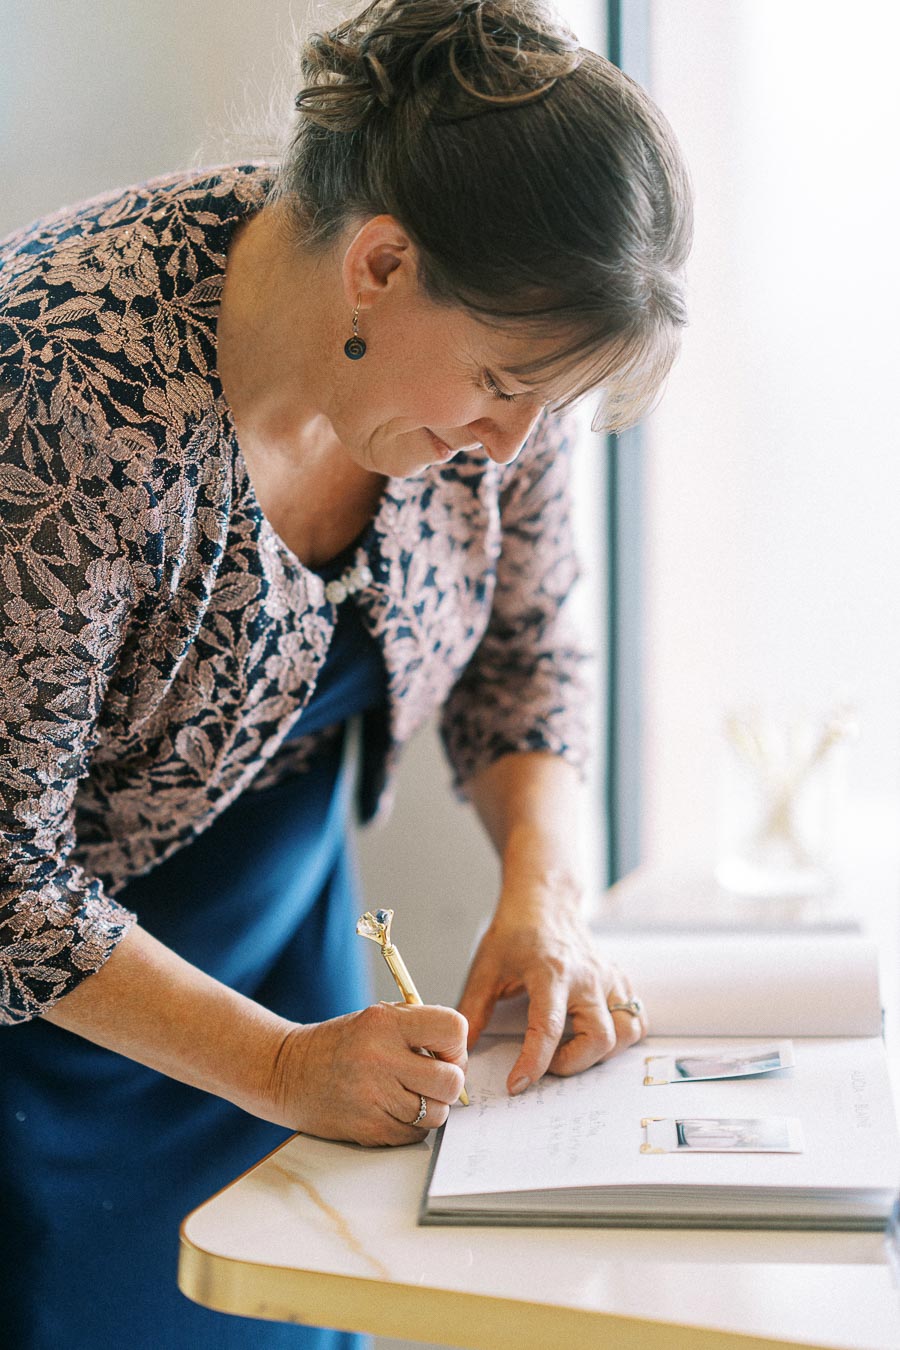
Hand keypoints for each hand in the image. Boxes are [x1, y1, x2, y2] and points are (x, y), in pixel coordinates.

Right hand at [266, 1002, 467, 1145]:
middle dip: (449, 1081)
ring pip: (438, 1113)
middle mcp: (381, 1058)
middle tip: (431, 1077)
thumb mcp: (376, 1017)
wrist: (287, 1072)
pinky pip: (416, 1135)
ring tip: (407, 1093)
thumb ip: (419, 1028)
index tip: (444, 1051)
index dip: (456, 1044)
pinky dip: (412, 1126)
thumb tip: (459, 1055)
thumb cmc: (339, 1043)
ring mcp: (375, 1097)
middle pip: (452, 1080)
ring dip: (431, 1107)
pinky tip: (391, 1109)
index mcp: (386, 1023)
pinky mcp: (370, 1129)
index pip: (453, 1029)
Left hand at [458, 896, 646, 1095]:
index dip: (533, 1062)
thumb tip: (463, 1050)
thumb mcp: (485, 968)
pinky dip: (619, 1036)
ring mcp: (607, 978)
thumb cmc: (515, 932)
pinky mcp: (618, 980)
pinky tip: (592, 1032)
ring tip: (571, 1048)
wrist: (545, 901)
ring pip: (625, 1032)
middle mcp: (586, 977)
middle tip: (547, 1062)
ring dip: (600, 1053)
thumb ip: (473, 1010)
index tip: (517, 1084)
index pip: (548, 1027)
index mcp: (550, 972)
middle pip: (599, 1037)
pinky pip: (635, 1019)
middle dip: (572, 1063)